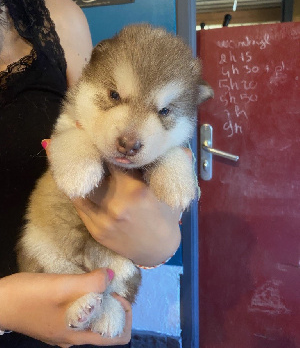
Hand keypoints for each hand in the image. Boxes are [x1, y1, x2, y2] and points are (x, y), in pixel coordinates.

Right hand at [0, 269, 130, 346]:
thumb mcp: (62, 286)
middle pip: (106, 327)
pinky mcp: (55, 321)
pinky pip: (80, 314)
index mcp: (78, 336)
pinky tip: (80, 285)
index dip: (124, 315)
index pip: (117, 337)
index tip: (116, 294)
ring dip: (99, 301)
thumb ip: (91, 282)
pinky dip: (86, 300)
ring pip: (93, 319)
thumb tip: (112, 276)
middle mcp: (73, 338)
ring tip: (95, 281)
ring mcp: (63, 330)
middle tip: (105, 283)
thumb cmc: (30, 297)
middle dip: (112, 305)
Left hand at [42, 139, 187, 266]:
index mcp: (136, 191)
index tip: (101, 136)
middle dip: (91, 156)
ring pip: (82, 188)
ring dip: (78, 171)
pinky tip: (72, 178)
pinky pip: (80, 205)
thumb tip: (183, 148)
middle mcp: (116, 204)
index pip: (114, 161)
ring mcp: (102, 219)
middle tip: (83, 141)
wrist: (158, 250)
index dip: (107, 148)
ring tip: (67, 154)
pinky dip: (76, 189)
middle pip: (95, 172)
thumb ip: (173, 168)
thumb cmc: (166, 217)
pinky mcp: (95, 229)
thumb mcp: (171, 192)